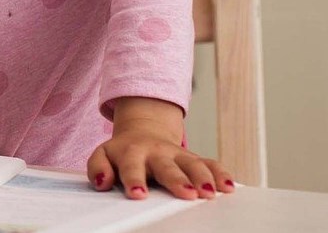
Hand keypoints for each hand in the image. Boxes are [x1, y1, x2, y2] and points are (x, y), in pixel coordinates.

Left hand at [87, 97, 235, 199]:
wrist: (141, 133)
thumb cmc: (122, 153)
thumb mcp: (103, 155)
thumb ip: (98, 168)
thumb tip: (102, 183)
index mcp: (131, 152)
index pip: (132, 167)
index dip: (134, 180)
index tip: (138, 194)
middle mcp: (156, 152)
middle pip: (168, 167)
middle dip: (177, 180)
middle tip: (187, 194)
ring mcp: (177, 154)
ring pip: (192, 163)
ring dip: (203, 177)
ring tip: (210, 193)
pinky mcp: (193, 158)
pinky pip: (210, 163)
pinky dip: (220, 173)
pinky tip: (229, 187)